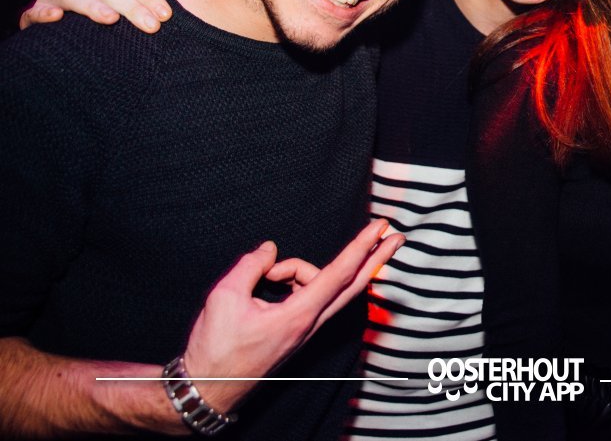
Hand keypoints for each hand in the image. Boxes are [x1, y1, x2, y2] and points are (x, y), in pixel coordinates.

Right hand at [19, 0, 170, 32]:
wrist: (60, 34)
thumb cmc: (96, 13)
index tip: (166, 14)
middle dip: (130, 6)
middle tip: (152, 26)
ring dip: (93, 7)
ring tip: (111, 19)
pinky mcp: (32, 17)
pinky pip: (34, 13)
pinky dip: (44, 13)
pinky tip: (57, 17)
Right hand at [180, 219, 403, 412]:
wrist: (209, 387)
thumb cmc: (216, 348)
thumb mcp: (225, 297)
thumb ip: (251, 266)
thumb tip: (270, 250)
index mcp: (299, 315)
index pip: (340, 273)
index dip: (361, 247)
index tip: (380, 228)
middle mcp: (310, 323)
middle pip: (354, 284)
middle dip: (376, 258)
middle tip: (395, 235)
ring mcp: (306, 329)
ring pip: (322, 286)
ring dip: (301, 269)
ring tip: (265, 275)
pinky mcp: (298, 332)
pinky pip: (309, 296)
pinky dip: (295, 281)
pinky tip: (269, 281)